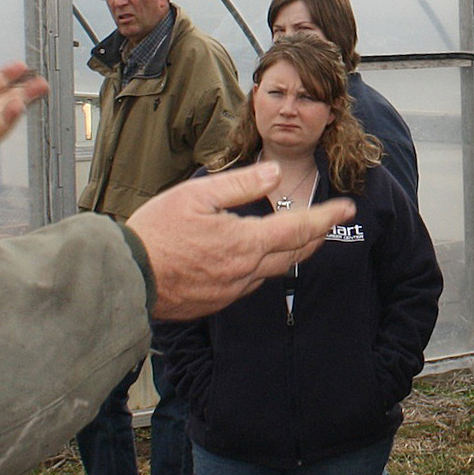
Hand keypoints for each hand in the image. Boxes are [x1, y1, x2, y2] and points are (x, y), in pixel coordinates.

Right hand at [125, 162, 355, 320]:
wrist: (127, 278)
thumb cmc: (156, 232)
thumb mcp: (197, 194)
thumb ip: (241, 184)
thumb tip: (275, 172)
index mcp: (244, 242)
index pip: (298, 228)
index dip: (326, 217)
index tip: (347, 208)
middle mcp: (245, 271)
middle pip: (293, 254)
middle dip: (316, 237)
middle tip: (329, 222)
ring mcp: (232, 291)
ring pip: (273, 271)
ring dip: (291, 253)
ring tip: (300, 237)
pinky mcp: (217, 302)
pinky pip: (251, 283)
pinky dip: (263, 267)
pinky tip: (257, 257)